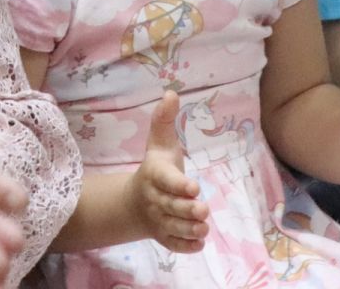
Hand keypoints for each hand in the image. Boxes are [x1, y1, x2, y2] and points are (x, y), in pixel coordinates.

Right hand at [125, 91, 207, 253]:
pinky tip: (199, 245)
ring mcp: (158, 220)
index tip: (194, 187)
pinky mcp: (163, 236)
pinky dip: (185, 246)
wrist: (136, 202)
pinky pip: (172, 244)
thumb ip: (164, 120)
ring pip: (172, 227)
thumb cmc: (156, 169)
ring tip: (204, 228)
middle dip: (186, 209)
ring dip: (188, 229)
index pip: (166, 180)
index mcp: (155, 174)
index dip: (178, 185)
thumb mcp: (159, 143)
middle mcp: (155, 199)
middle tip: (203, 210)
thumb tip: (171, 93)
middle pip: (170, 206)